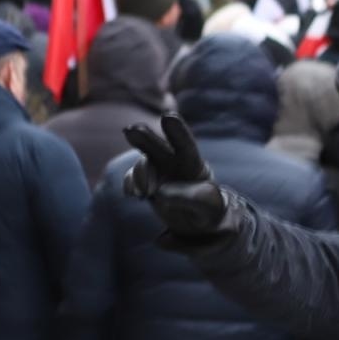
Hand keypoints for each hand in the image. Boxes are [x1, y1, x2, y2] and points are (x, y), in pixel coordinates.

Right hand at [123, 114, 228, 238]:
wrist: (197, 221)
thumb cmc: (208, 210)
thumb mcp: (208, 205)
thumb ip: (191, 198)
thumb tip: (162, 193)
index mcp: (193, 163)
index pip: (186, 145)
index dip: (178, 132)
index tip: (168, 118)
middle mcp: (173, 162)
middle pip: (157, 145)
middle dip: (144, 137)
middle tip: (131, 130)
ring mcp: (157, 170)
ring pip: (143, 163)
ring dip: (141, 175)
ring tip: (146, 193)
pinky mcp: (145, 182)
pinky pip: (131, 178)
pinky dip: (130, 183)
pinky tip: (134, 194)